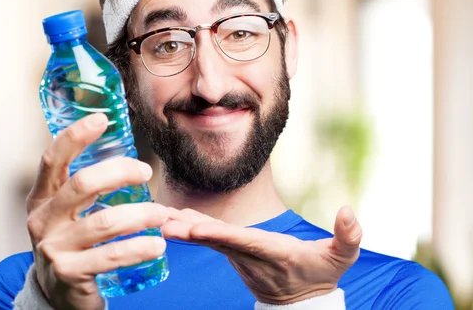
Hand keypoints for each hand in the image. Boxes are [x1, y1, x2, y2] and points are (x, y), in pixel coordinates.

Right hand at [26, 113, 168, 309]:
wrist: (57, 296)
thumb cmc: (71, 244)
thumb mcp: (65, 214)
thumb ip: (83, 189)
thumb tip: (126, 158)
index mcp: (42, 199)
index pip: (53, 160)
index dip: (75, 136)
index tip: (102, 119)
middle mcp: (42, 220)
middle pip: (82, 184)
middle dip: (119, 172)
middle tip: (146, 172)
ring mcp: (54, 248)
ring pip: (104, 221)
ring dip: (140, 214)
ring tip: (161, 214)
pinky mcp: (69, 273)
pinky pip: (111, 255)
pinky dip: (139, 248)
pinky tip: (157, 245)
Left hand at [163, 206, 361, 304]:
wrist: (302, 299)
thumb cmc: (323, 273)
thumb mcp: (343, 257)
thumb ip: (348, 236)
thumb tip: (349, 210)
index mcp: (275, 253)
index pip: (244, 242)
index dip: (220, 235)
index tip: (195, 230)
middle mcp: (252, 255)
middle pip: (217, 240)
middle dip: (190, 230)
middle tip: (163, 222)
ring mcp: (241, 255)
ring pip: (210, 239)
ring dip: (185, 227)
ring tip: (161, 216)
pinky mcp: (235, 252)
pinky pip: (211, 238)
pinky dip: (192, 226)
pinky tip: (176, 216)